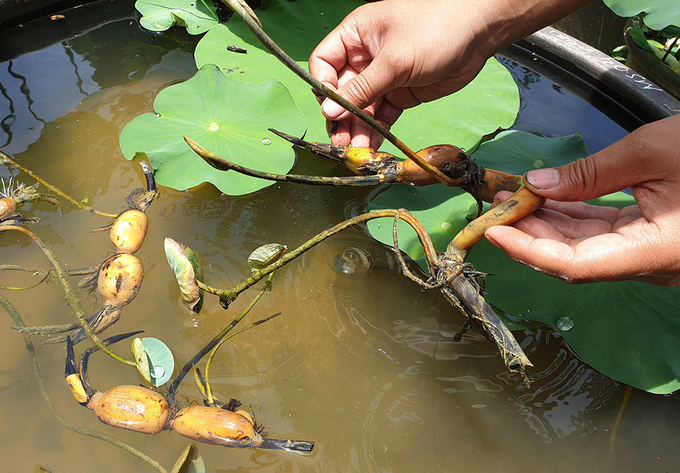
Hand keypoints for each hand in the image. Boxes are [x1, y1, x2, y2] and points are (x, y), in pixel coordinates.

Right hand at [309, 0, 589, 147]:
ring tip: (358, 153)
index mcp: (355, 36)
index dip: (324, 88)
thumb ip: (362, 89)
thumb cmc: (434, 29)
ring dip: (358, 130)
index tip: (331, 111)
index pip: (324, 63)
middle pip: (342, 92)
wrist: (479, 32)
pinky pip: (381, 116)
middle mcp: (365, 58)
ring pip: (361, 108)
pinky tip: (372, 148)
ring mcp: (383, 77)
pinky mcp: (401, 94)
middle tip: (343, 144)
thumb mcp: (393, 60)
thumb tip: (330, 112)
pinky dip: (376, 131)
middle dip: (341, 118)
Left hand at [484, 115, 679, 285]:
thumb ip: (589, 174)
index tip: (492, 232)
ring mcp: (652, 253)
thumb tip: (536, 184)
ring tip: (514, 197)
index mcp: (655, 251)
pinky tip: (548, 198)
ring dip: (548, 224)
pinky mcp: (653, 238)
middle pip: (574, 258)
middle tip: (498, 204)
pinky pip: (605, 234)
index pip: (573, 265)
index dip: (527, 251)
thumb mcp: (652, 152)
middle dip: (530, 232)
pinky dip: (574, 218)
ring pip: (587, 247)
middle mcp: (651, 262)